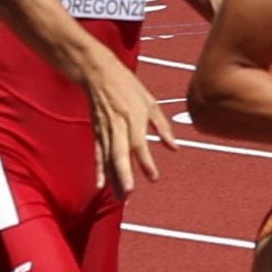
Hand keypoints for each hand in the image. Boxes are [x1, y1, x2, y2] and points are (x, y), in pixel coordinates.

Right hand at [79, 42, 169, 194]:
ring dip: (113, 178)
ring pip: (108, 158)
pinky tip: (101, 186)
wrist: (98, 74)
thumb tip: (174, 148)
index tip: (153, 178)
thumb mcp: (150, 102)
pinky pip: (99, 155)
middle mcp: (118, 126)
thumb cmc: (127, 86)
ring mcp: (105, 130)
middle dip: (123, 173)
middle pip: (119, 153)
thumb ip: (162, 127)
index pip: (139, 144)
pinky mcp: (97, 133)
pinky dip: (99, 171)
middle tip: (128, 192)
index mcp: (133, 117)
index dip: (146, 162)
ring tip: (120, 197)